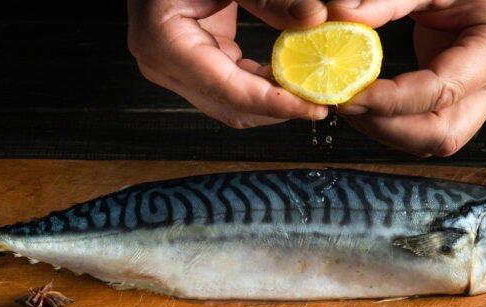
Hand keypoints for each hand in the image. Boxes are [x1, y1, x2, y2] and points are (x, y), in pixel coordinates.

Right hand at [127, 0, 328, 128]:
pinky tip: (291, 80)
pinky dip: (261, 88)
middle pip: (230, 107)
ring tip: (311, 93)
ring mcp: (174, 70)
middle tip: (322, 102)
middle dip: (278, 109)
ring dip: (272, 103)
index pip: (228, 89)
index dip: (274, 103)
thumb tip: (315, 18)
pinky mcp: (191, 66)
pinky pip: (231, 89)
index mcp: (163, 42)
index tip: (314, 106)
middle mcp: (163, 65)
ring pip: (231, 106)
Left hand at [329, 0, 485, 155]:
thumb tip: (340, 15)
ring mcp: (484, 99)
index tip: (350, 95)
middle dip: (388, 128)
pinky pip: (426, 132)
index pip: (442, 91)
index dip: (392, 101)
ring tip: (351, 104)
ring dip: (385, 131)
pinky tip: (366, 106)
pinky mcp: (464, 106)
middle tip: (346, 106)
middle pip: (442, 133)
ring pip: (433, 142)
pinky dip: (391, 126)